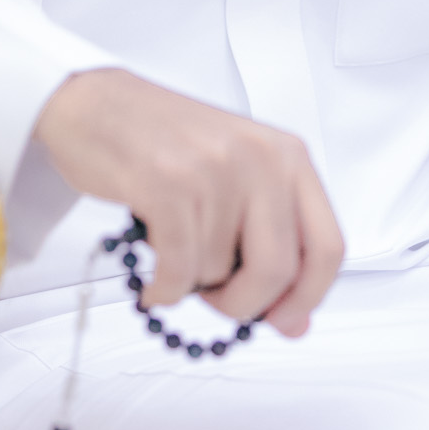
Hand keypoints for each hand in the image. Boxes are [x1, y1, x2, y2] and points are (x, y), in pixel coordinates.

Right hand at [35, 69, 343, 336]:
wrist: (99, 105)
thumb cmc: (168, 144)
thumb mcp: (237, 183)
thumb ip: (270, 246)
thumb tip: (295, 324)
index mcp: (288, 156)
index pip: (329, 246)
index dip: (308, 296)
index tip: (283, 320)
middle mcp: (260, 158)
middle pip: (278, 270)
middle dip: (244, 304)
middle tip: (217, 300)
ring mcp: (215, 169)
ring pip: (220, 272)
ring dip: (193, 282)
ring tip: (173, 249)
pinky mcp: (167, 183)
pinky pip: (179, 269)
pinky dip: (165, 290)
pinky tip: (155, 282)